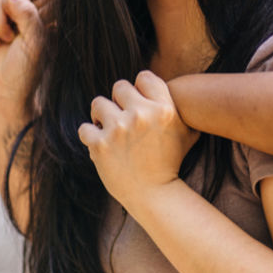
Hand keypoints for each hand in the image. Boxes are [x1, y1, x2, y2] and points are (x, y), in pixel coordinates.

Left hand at [80, 71, 200, 210]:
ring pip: (98, 103)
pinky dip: (90, 136)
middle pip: (119, 87)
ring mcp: (119, 129)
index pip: (143, 77)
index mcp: (164, 109)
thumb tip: (170, 88)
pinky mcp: (100, 145)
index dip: (139, 89)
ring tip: (109, 130)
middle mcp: (142, 115)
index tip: (138, 104)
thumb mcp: (187, 131)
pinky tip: (100, 144)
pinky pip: (85, 128)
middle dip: (120, 102)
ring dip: (102, 116)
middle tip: (122, 117)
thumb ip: (176, 107)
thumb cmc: (172, 162)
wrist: (155, 195)